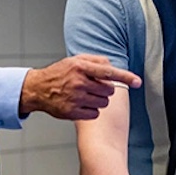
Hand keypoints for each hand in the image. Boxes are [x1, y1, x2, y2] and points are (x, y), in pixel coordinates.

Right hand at [20, 54, 140, 119]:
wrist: (38, 89)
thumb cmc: (58, 74)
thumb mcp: (75, 60)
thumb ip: (95, 60)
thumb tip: (112, 66)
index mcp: (81, 67)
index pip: (109, 72)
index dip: (126, 77)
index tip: (138, 82)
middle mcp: (79, 82)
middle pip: (109, 90)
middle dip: (105, 90)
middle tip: (94, 87)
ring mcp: (75, 98)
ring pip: (103, 103)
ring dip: (99, 100)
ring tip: (86, 96)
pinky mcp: (72, 112)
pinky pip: (94, 114)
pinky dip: (92, 110)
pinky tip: (82, 105)